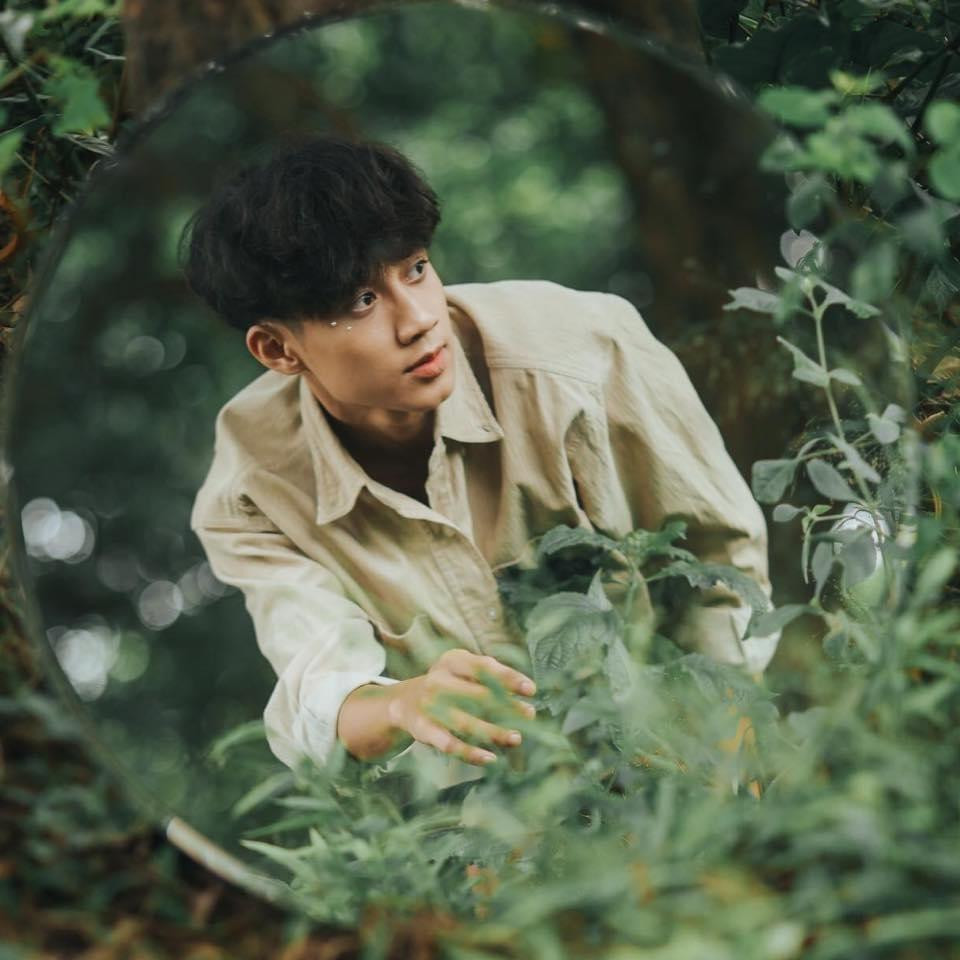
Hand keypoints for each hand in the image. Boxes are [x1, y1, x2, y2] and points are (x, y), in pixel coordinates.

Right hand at [386, 648, 536, 765]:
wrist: (403, 701)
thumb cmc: (448, 683)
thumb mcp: (462, 668)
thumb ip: (489, 673)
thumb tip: (525, 688)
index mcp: (451, 661)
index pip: (483, 667)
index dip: (508, 678)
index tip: (531, 690)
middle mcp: (438, 680)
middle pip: (477, 695)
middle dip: (506, 706)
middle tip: (530, 714)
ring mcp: (429, 706)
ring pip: (466, 722)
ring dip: (493, 732)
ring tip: (516, 738)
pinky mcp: (423, 730)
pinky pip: (449, 744)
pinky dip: (470, 753)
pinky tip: (490, 758)